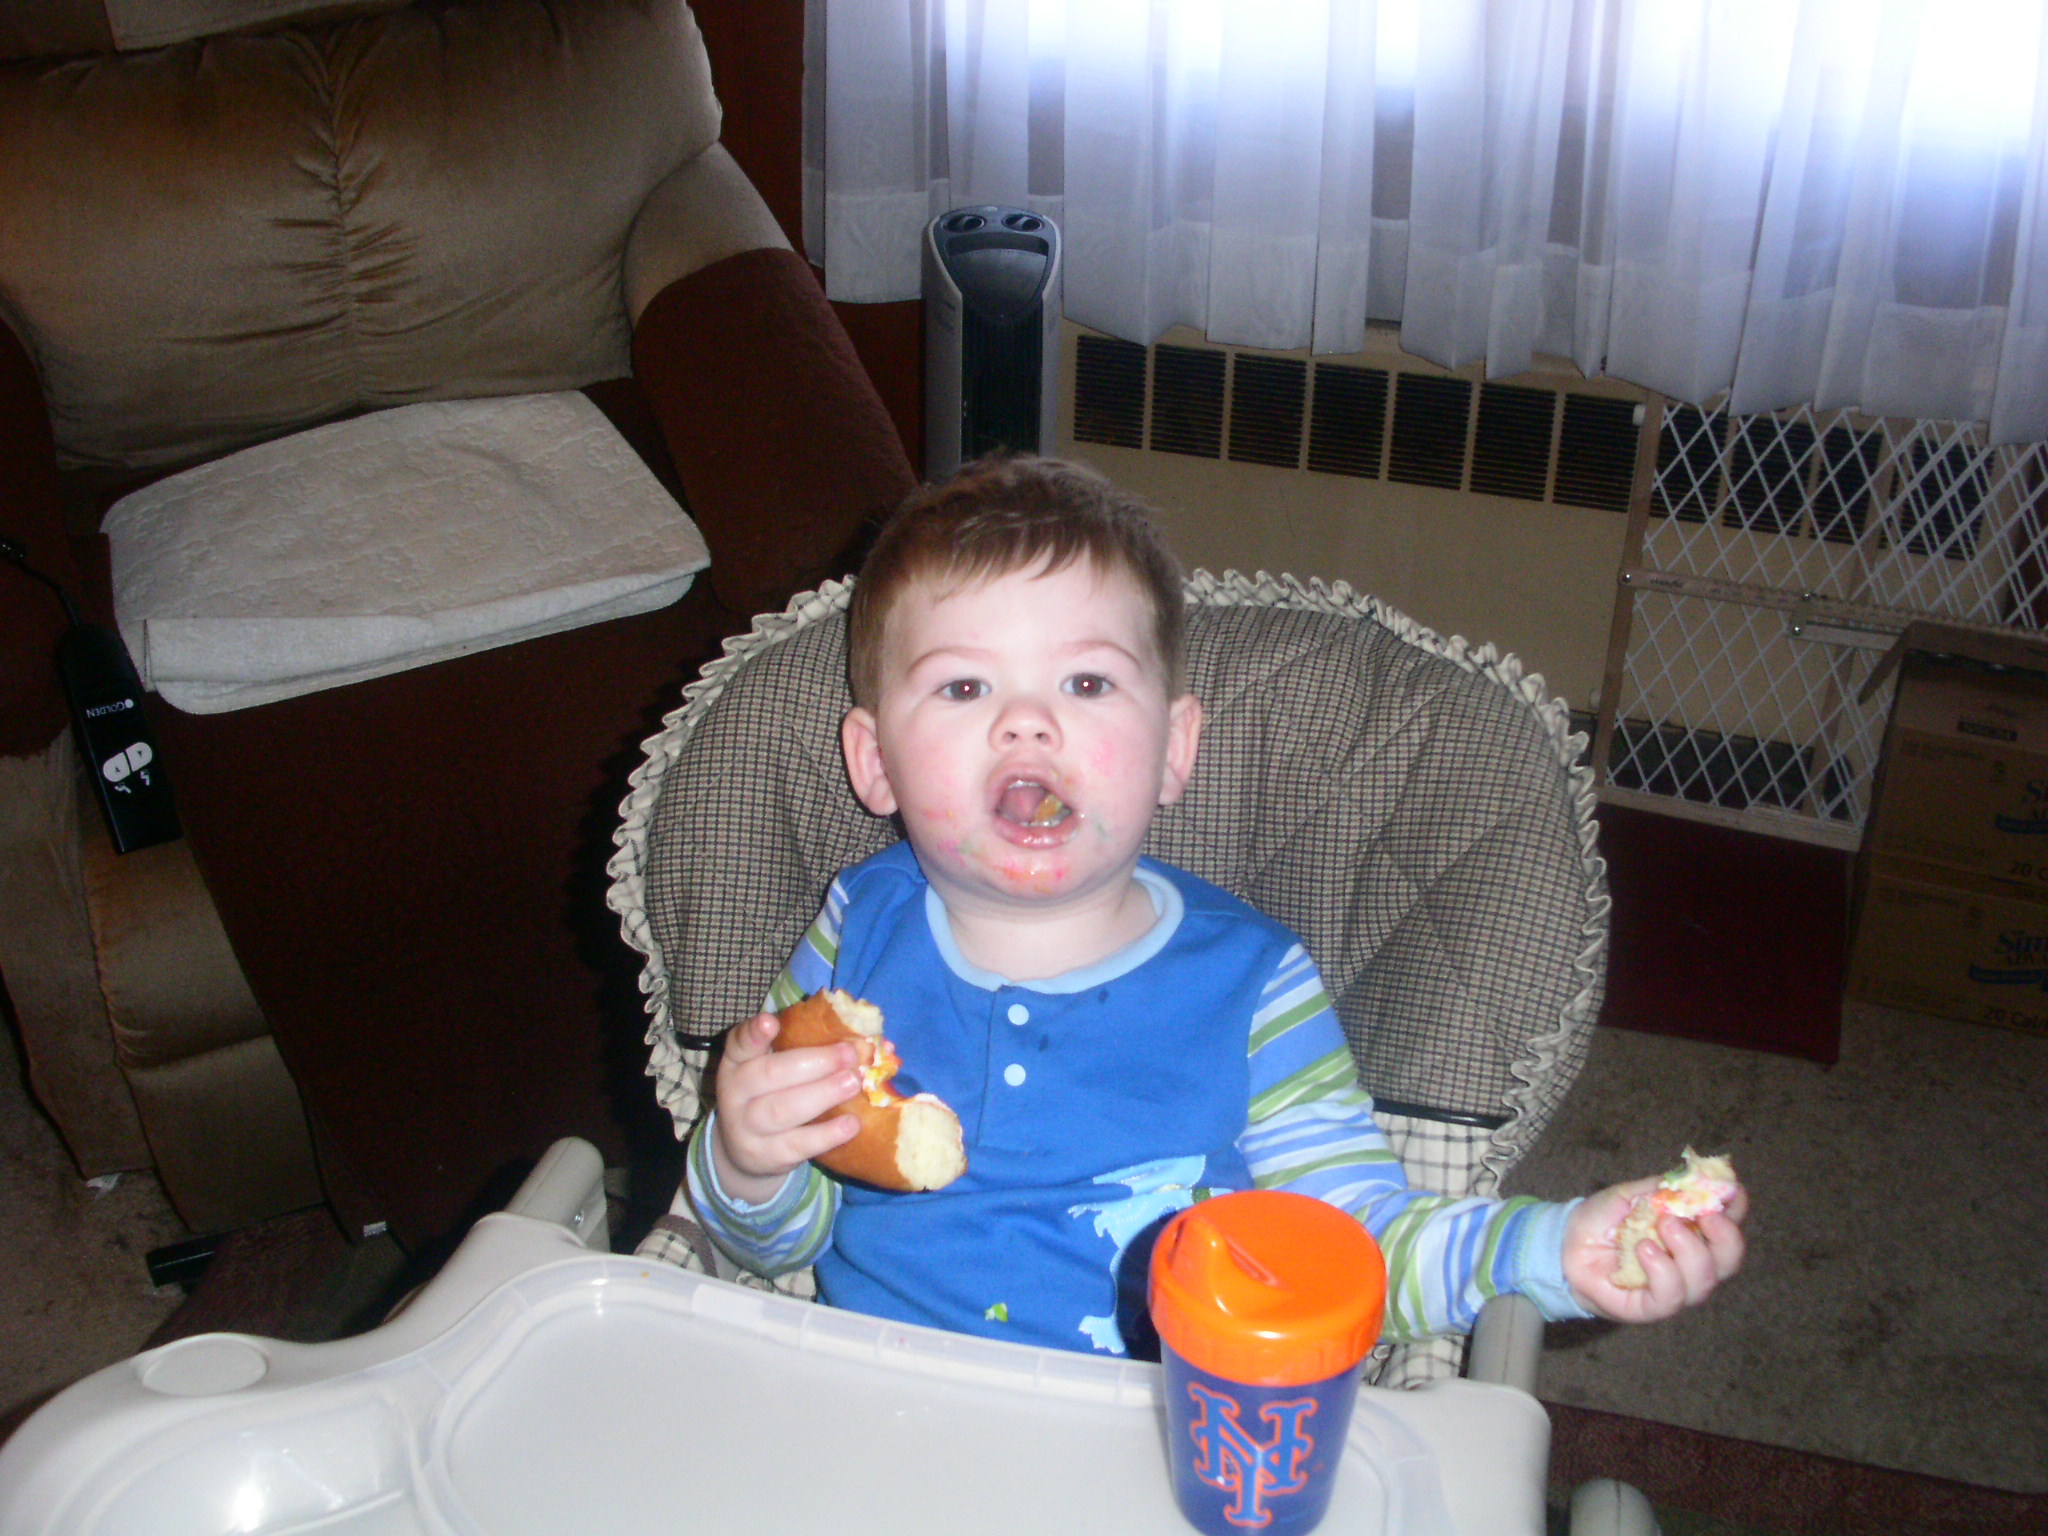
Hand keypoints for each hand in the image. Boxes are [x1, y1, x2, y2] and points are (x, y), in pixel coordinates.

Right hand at [709, 1011, 862, 1205]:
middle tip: (850, 1055)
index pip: (740, 1043)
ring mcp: (746, 1128)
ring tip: (853, 1083)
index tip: (770, 1022)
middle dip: (814, 1063)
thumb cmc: (770, 1095)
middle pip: (769, 1074)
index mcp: (738, 1062)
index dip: (754, 1032)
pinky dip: (827, 1134)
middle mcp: (735, 1093)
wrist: (744, 1151)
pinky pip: (797, 1144)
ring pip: (782, 1110)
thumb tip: (864, 1041)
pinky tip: (851, 1124)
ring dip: (822, 1094)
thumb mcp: (773, 1070)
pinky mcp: (766, 1156)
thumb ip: (803, 1051)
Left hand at [1562, 1175, 1748, 1323]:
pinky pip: (1670, 1297)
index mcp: (1691, 1234)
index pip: (1728, 1225)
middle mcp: (1690, 1264)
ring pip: (1703, 1281)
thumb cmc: (1600, 1221)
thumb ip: (1660, 1188)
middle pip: (1729, 1260)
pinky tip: (1644, 1250)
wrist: (1563, 1245)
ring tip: (1664, 1226)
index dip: (1736, 1210)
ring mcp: (1672, 1288)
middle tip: (1704, 1214)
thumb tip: (1695, 1178)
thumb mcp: (1629, 1195)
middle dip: (1726, 1237)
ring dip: (1690, 1251)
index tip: (1733, 1190)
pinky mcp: (1649, 1307)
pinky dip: (1662, 1270)